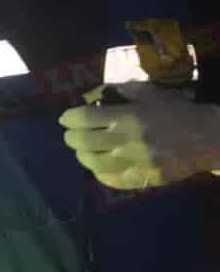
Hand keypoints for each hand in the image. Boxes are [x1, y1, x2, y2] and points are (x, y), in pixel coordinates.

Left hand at [59, 82, 219, 188]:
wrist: (207, 138)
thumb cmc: (175, 111)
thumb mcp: (147, 93)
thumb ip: (118, 91)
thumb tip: (91, 94)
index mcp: (126, 117)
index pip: (84, 118)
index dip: (68, 118)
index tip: (64, 118)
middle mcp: (127, 141)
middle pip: (84, 142)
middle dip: (71, 137)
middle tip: (70, 134)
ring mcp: (136, 163)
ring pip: (94, 164)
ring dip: (82, 156)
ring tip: (82, 150)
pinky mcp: (145, 178)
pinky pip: (114, 180)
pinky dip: (100, 174)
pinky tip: (98, 167)